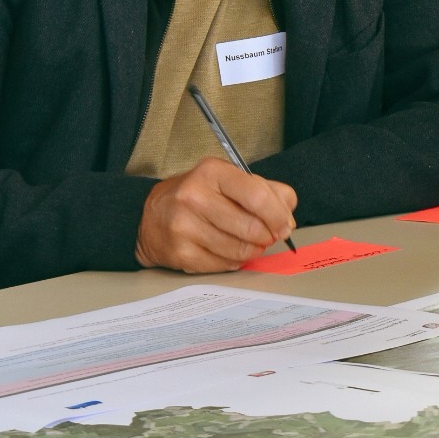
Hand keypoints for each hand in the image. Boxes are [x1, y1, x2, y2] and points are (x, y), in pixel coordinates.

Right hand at [136, 157, 296, 272]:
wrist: (151, 217)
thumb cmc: (198, 196)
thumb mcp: (229, 180)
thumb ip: (266, 191)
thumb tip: (288, 217)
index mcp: (212, 172)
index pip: (257, 196)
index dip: (278, 215)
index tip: (285, 225)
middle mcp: (195, 197)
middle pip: (252, 227)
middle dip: (268, 236)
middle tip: (268, 236)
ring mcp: (185, 227)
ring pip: (240, 250)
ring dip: (253, 250)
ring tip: (249, 242)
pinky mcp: (181, 253)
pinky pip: (224, 264)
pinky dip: (234, 261)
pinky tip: (228, 250)